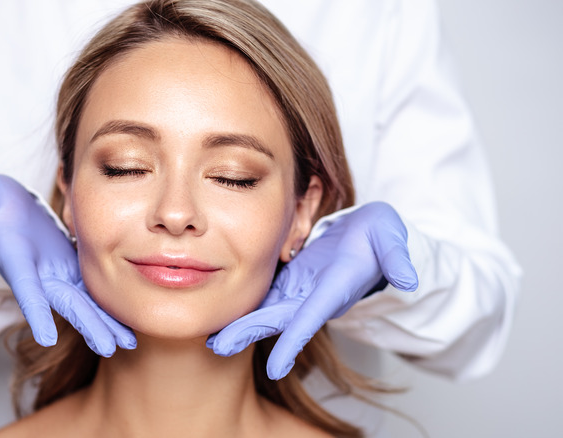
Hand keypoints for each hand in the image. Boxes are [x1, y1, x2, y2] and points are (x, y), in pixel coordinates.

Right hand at [0, 174, 135, 356]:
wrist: (6, 208)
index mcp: (16, 260)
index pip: (25, 289)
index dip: (34, 312)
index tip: (46, 337)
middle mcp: (38, 275)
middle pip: (64, 304)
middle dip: (86, 325)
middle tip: (108, 348)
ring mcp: (55, 274)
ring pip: (84, 303)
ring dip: (104, 324)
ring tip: (127, 343)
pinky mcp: (72, 268)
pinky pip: (94, 292)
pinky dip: (109, 308)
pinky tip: (128, 325)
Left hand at [208, 202, 417, 378]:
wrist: (370, 239)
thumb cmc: (380, 237)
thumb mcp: (392, 238)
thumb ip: (398, 257)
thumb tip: (409, 278)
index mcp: (334, 289)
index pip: (311, 317)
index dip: (293, 341)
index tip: (275, 368)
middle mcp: (313, 296)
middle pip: (277, 319)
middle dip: (250, 334)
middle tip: (218, 347)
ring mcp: (299, 290)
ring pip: (265, 310)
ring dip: (240, 325)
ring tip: (211, 339)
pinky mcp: (289, 280)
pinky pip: (262, 296)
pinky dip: (242, 307)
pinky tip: (219, 314)